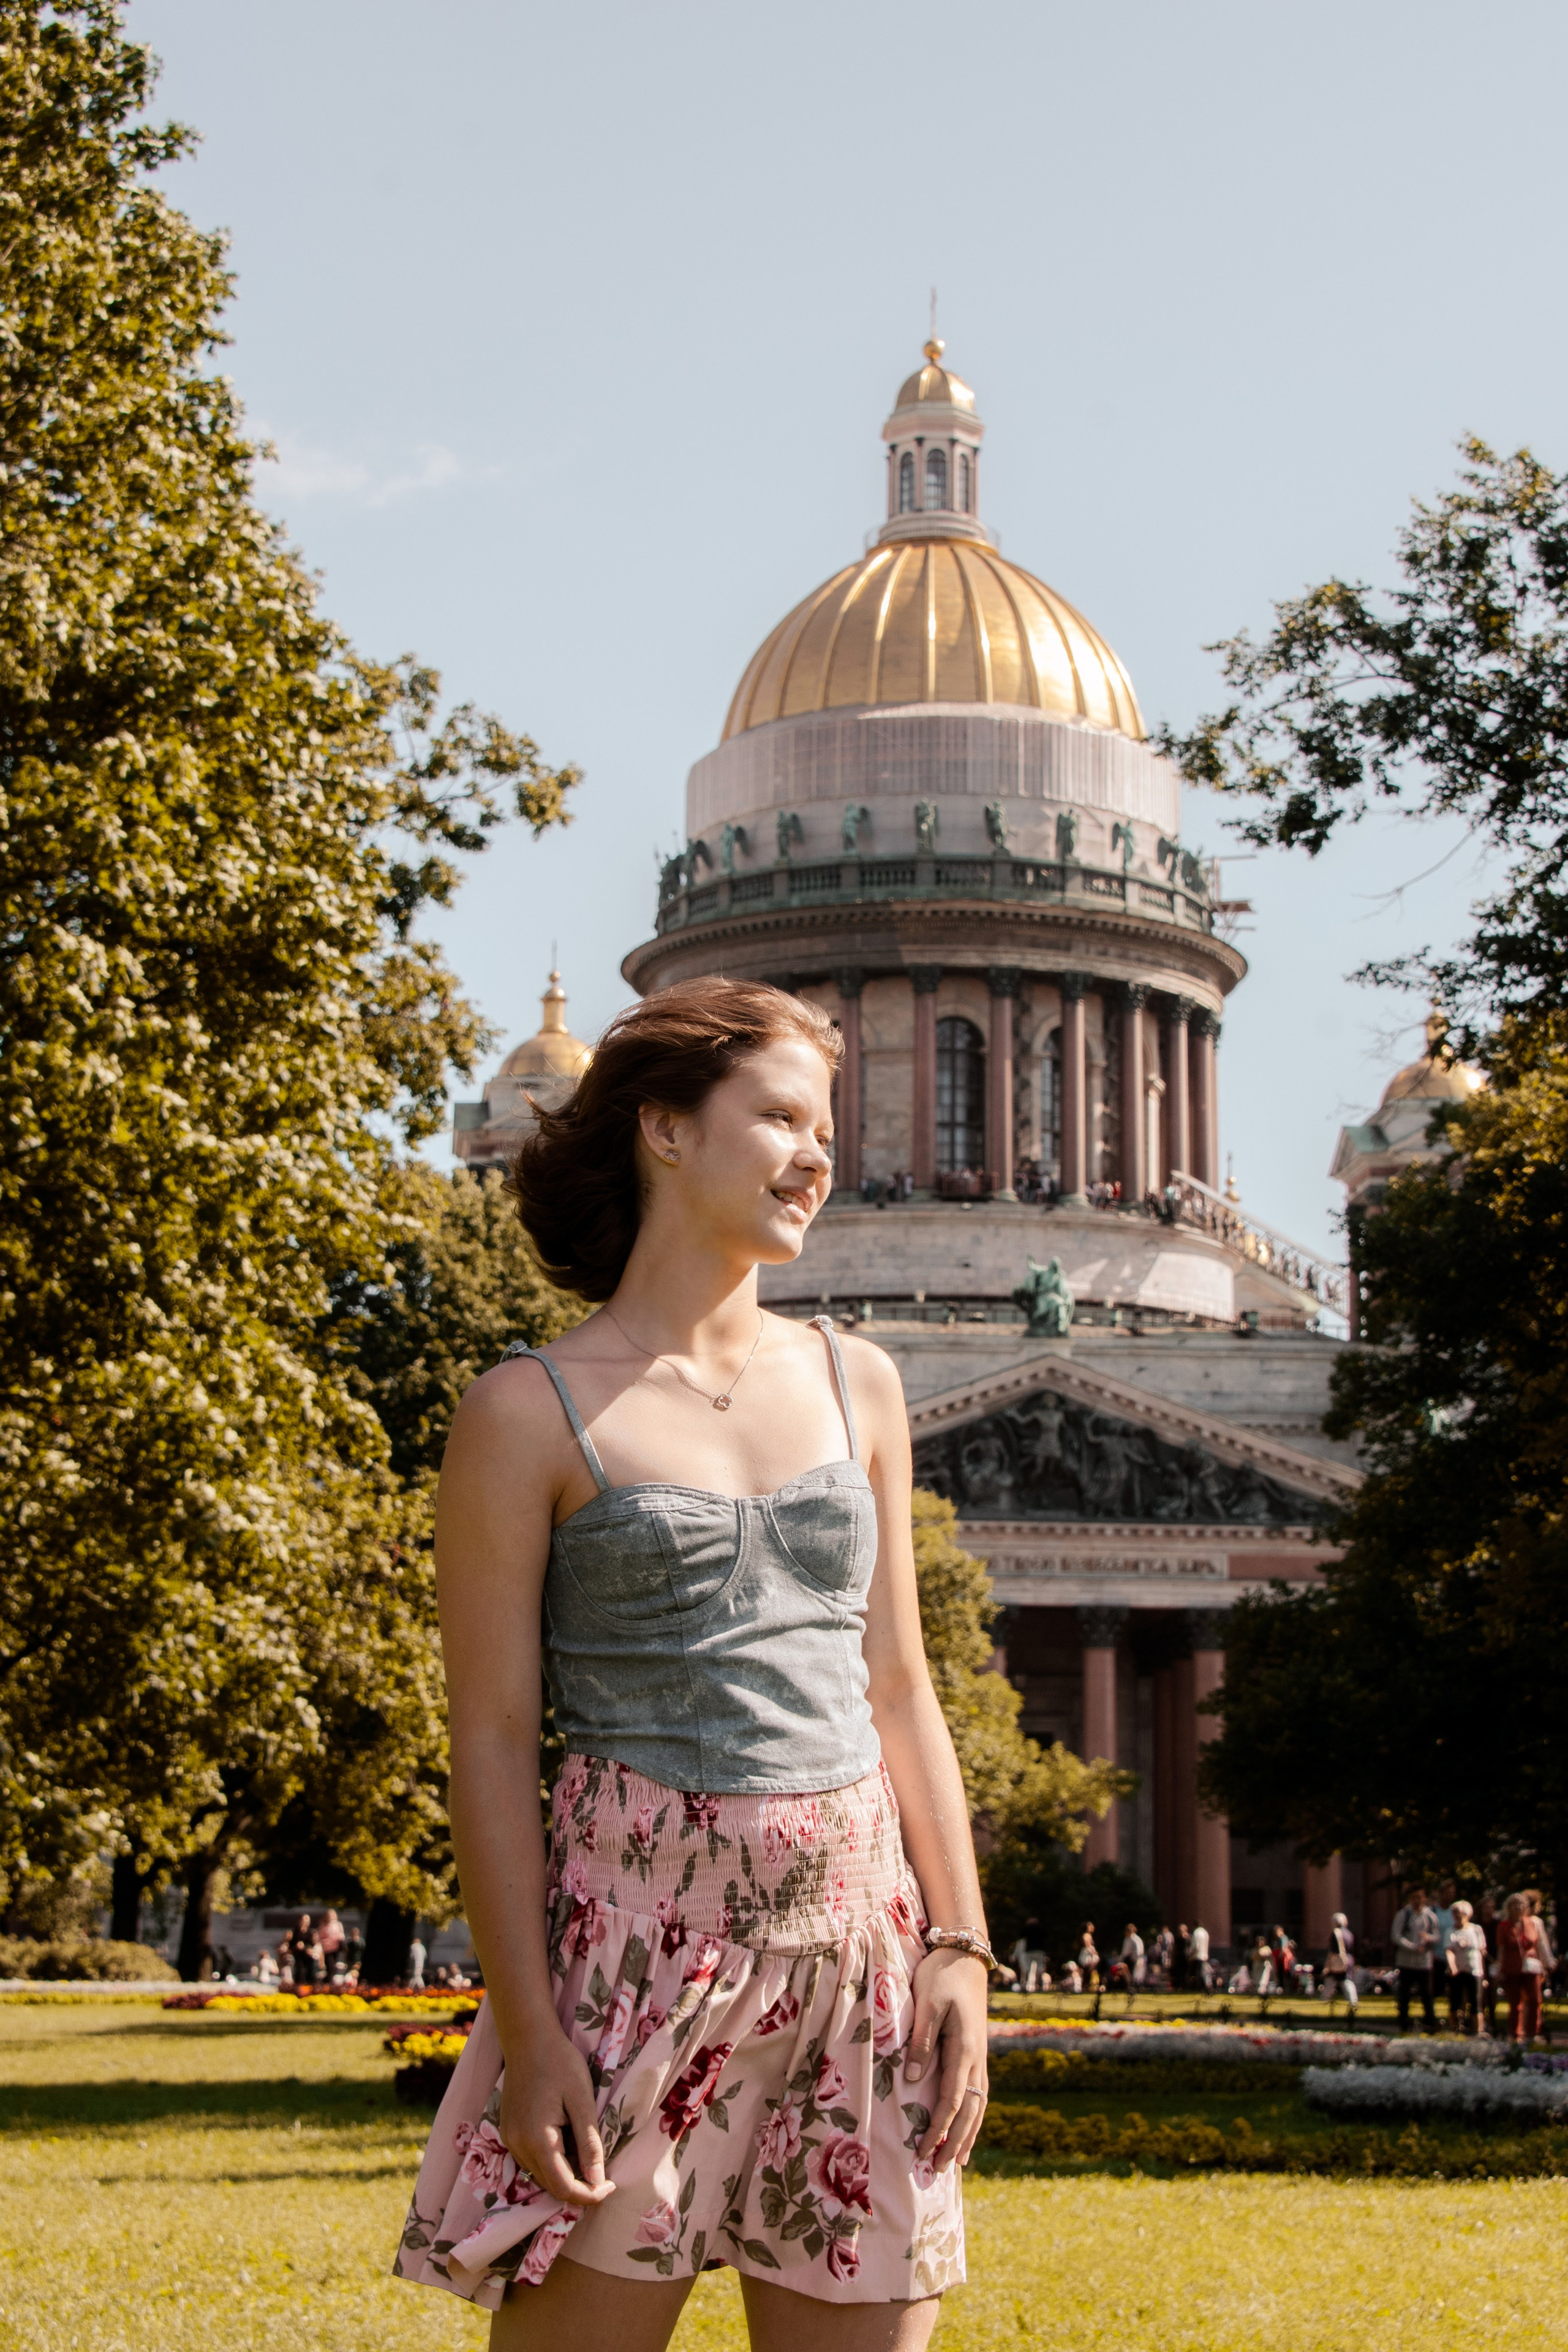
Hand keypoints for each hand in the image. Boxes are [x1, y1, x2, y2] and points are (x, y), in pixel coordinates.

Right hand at [498, 2025, 615, 2207]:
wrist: (528, 2038)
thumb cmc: (560, 2063)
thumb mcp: (582, 2101)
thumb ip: (589, 2144)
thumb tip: (598, 2181)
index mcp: (538, 2141)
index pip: (563, 2188)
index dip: (588, 2196)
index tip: (611, 2186)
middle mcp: (518, 2146)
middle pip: (551, 2186)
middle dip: (579, 2186)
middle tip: (605, 2172)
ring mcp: (510, 2140)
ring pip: (541, 2175)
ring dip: (566, 2172)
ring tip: (586, 2147)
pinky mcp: (509, 2132)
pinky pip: (532, 2160)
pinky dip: (552, 2160)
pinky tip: (567, 2138)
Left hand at [903, 1947, 988, 2169]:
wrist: (965, 1956)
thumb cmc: (942, 1977)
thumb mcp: (928, 2004)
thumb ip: (922, 2041)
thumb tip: (912, 2078)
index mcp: (965, 2050)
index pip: (951, 2100)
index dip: (938, 2129)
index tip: (924, 2152)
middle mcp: (976, 2059)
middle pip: (968, 2112)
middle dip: (954, 2143)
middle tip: (939, 2172)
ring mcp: (979, 2058)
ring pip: (977, 2107)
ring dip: (966, 2136)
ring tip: (957, 2164)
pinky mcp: (976, 2053)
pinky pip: (977, 2095)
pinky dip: (972, 2118)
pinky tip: (967, 2129)